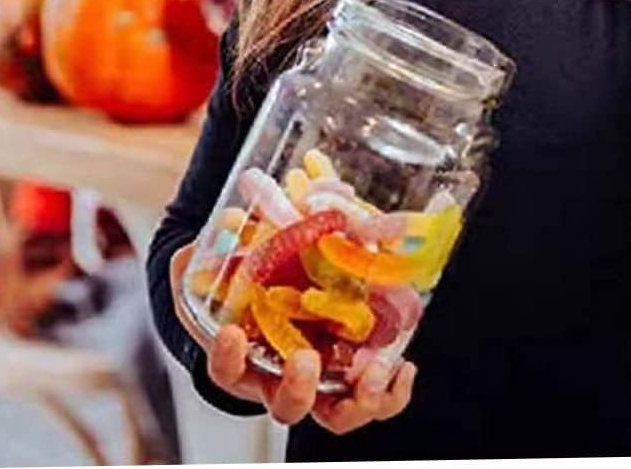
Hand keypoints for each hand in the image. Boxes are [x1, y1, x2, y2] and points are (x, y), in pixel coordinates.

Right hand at [168, 244, 415, 429]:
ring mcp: (323, 382)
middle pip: (286, 405)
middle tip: (305, 358)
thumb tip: (232, 216)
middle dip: (297, 387)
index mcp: (248, 356)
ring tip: (376, 367)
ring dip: (356, 399)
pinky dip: (391, 393)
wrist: (284, 295)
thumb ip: (230, 241)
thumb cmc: (257, 283)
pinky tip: (403, 366)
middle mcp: (284, 378)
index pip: (227, 371)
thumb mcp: (241, 260)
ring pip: (335, 414)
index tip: (232, 333)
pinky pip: (374, 400)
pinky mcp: (356, 375)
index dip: (227, 359)